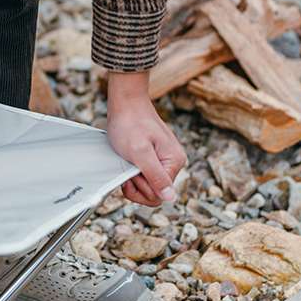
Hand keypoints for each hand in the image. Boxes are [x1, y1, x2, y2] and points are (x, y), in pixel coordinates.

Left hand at [105, 71, 185, 206]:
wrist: (126, 103)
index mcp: (175, 162)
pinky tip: (127, 160)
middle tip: (126, 167)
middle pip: (155, 192)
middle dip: (137, 185)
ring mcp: (165, 158)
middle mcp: (174, 162)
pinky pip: (145, 173)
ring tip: (126, 161)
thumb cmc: (130, 124)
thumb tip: (171, 198)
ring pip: (149, 183)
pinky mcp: (155, 155)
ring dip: (134, 178)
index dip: (141, 190)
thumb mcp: (140, 153)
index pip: (160, 196)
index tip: (130, 174)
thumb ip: (155, 176)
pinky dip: (134, 170)